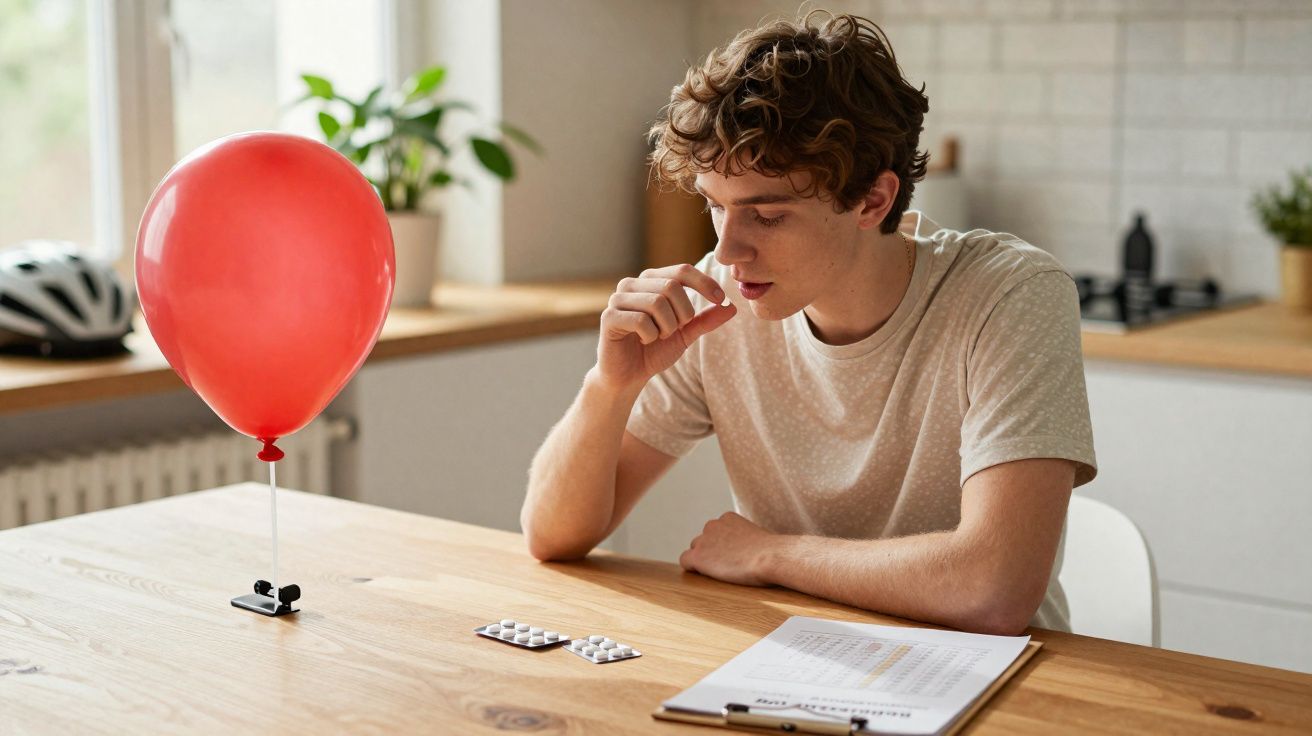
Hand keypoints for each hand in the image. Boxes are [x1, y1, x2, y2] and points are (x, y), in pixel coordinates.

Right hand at [594, 264, 736, 391]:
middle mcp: (632, 284)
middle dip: (683, 313)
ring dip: (667, 326)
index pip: (681, 270)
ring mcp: (618, 299)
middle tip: (675, 330)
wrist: (628, 375)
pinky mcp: (609, 317)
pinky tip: (644, 341)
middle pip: (671, 286)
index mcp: (651, 281)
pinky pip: (641, 320)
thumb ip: (705, 320)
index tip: (720, 299)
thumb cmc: (654, 350)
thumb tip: (732, 306)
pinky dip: (650, 335)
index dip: (704, 282)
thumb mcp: (685, 334)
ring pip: (657, 302)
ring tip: (659, 336)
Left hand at [679, 512, 779, 586]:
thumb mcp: (759, 537)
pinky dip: (693, 569)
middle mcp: (712, 525)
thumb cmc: (771, 552)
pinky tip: (705, 576)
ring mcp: (704, 540)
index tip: (732, 556)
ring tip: (721, 572)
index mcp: (727, 518)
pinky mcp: (698, 556)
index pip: (715, 532)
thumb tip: (746, 551)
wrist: (770, 556)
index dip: (721, 546)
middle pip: (703, 540)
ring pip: (695, 550)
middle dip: (711, 552)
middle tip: (727, 566)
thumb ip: (746, 539)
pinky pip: (685, 561)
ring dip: (704, 560)